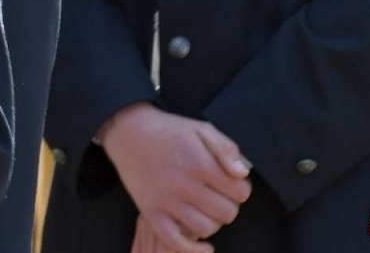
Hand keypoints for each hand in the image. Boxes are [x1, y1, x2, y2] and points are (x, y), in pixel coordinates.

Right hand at [100, 103, 251, 250]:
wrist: (128, 131)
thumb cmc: (168, 131)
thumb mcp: (201, 128)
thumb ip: (226, 148)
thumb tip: (241, 174)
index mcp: (200, 163)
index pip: (240, 193)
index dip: (240, 188)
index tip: (230, 183)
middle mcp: (184, 185)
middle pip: (227, 213)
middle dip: (228, 205)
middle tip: (217, 195)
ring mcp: (166, 201)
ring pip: (207, 228)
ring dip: (213, 222)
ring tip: (205, 209)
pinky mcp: (151, 213)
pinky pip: (177, 243)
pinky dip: (195, 249)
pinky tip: (205, 245)